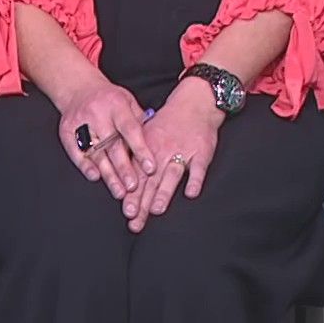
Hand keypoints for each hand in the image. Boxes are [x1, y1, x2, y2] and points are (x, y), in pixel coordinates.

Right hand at [51, 73, 154, 201]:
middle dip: (124, 168)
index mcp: (116, 105)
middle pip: (112, 145)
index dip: (140, 150)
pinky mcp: (67, 132)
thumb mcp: (128, 102)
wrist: (78, 89)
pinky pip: (76, 152)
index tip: (150, 168)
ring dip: (108, 173)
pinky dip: (85, 165)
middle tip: (133, 187)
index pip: (130, 130)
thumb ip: (140, 122)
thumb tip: (156, 144)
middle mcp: (97, 113)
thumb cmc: (109, 99)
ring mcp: (80, 123)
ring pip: (95, 152)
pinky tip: (95, 177)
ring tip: (119, 191)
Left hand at [130, 79, 222, 231]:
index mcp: (148, 150)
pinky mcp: (201, 152)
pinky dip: (195, 180)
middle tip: (135, 220)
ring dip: (164, 193)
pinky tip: (191, 193)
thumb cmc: (169, 122)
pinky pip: (198, 168)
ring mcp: (183, 153)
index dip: (132, 195)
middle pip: (151, 181)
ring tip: (157, 210)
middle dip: (142, 202)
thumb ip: (136, 157)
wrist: (194, 102)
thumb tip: (122, 180)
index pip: (137, 176)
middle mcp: (163, 153)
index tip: (126, 213)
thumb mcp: (147, 135)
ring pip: (172, 175)